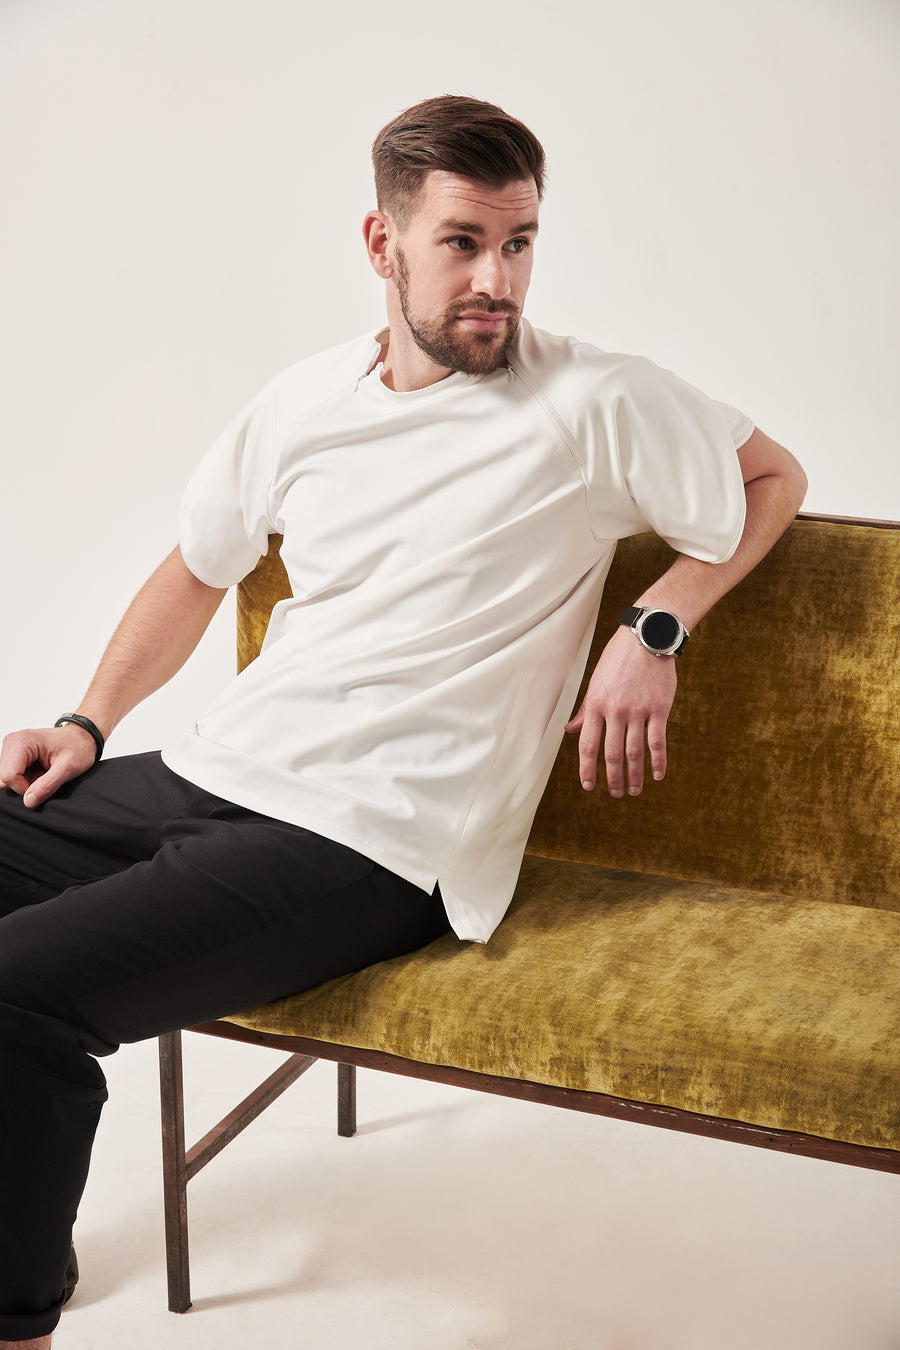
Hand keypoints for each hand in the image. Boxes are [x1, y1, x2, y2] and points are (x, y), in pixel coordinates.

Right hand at [0, 724, 97, 807]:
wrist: (82, 737)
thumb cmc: (78, 747)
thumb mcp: (68, 768)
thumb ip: (47, 786)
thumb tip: (28, 801)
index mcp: (22, 742)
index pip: (8, 777)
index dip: (24, 789)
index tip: (43, 784)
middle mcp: (12, 742)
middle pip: (5, 779)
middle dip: (25, 784)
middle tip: (45, 775)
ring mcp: (11, 747)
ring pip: (7, 778)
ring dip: (26, 781)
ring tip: (43, 771)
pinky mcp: (13, 754)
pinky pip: (12, 775)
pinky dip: (26, 777)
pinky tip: (39, 770)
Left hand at [565, 626, 677, 796]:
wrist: (646, 639)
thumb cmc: (617, 660)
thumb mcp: (595, 682)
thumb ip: (585, 710)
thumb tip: (570, 730)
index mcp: (596, 705)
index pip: (588, 745)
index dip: (587, 769)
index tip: (588, 786)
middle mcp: (615, 711)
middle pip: (611, 754)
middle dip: (613, 779)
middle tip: (616, 794)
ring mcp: (638, 711)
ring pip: (635, 752)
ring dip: (635, 775)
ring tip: (634, 790)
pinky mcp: (659, 709)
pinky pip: (657, 741)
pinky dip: (657, 761)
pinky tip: (657, 775)